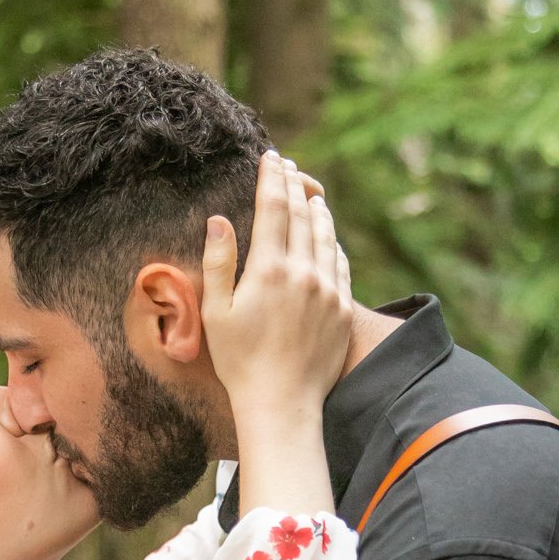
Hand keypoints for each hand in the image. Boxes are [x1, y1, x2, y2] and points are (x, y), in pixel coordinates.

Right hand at [202, 150, 351, 415]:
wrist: (282, 403)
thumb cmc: (238, 361)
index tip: (270, 157)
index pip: (274, 206)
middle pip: (301, 214)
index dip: (272, 177)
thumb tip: (218, 219)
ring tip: (311, 195)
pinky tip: (327, 237)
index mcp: (269, 269)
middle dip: (293, 184)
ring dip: (317, 209)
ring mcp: (328, 289)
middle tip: (288, 165)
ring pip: (326, 235)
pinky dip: (332, 242)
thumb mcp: (216, 312)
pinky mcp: (342, 308)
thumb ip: (218, 262)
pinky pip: (340, 263)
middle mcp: (303, 272)